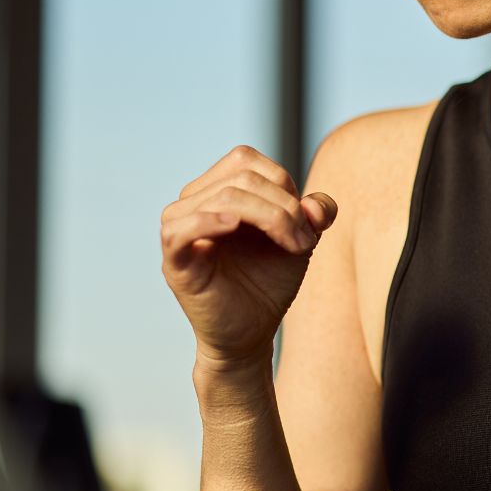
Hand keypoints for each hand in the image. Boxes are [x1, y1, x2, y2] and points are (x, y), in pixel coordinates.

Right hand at [160, 144, 336, 366]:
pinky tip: (233, 226)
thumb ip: (315, 214)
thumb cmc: (269, 281)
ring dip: (269, 217)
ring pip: (221, 198)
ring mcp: (180, 230)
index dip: (283, 184)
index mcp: (217, 191)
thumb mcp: (300, 240)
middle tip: (306, 243)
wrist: (251, 331)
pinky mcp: (174, 261)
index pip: (246, 160)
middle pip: (241, 178)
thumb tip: (315, 204)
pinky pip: (180, 229)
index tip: (309, 224)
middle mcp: (193, 204)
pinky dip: (209, 221)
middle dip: (284, 207)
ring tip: (293, 248)